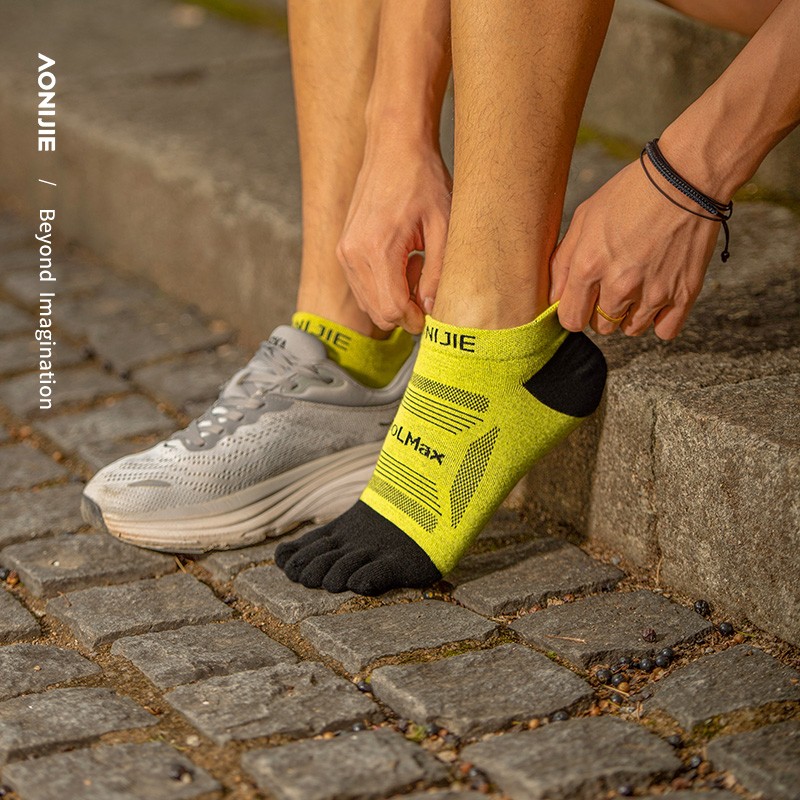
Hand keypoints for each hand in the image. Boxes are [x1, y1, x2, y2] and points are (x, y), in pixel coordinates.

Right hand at [336, 135, 451, 332]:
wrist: (394, 144)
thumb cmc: (424, 181)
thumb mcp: (443, 227)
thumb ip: (438, 274)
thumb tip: (432, 311)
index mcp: (377, 250)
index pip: (391, 311)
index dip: (415, 320)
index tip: (434, 309)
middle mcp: (353, 254)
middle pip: (378, 313)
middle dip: (406, 309)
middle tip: (426, 279)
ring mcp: (344, 252)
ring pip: (369, 303)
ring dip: (394, 297)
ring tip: (415, 264)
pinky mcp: (343, 248)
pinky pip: (362, 286)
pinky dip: (382, 285)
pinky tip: (401, 258)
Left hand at [550, 160, 720, 339]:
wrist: (686, 178)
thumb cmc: (631, 192)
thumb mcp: (584, 218)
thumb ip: (563, 261)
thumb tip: (554, 296)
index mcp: (589, 267)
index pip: (570, 319)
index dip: (574, 309)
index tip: (582, 297)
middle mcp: (619, 286)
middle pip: (600, 326)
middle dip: (600, 310)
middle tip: (612, 283)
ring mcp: (653, 293)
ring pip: (630, 330)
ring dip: (629, 314)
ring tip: (636, 284)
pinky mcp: (684, 293)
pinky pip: (664, 330)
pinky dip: (659, 319)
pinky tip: (657, 298)